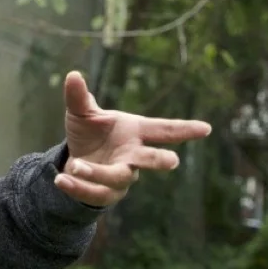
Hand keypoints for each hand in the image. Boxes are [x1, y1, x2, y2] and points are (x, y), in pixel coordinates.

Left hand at [55, 71, 211, 206]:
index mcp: (134, 132)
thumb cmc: (88, 133)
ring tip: (77, 166)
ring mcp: (121, 177)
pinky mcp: (105, 193)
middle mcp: (133, 156)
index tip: (206, 128)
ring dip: (97, 173)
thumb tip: (73, 75)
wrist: (74, 161)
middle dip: (160, 160)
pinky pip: (94, 193)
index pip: (163, 129)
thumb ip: (79, 97)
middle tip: (172, 161)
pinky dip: (77, 186)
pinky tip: (61, 179)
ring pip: (117, 177)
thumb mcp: (81, 113)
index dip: (185, 129)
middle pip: (151, 159)